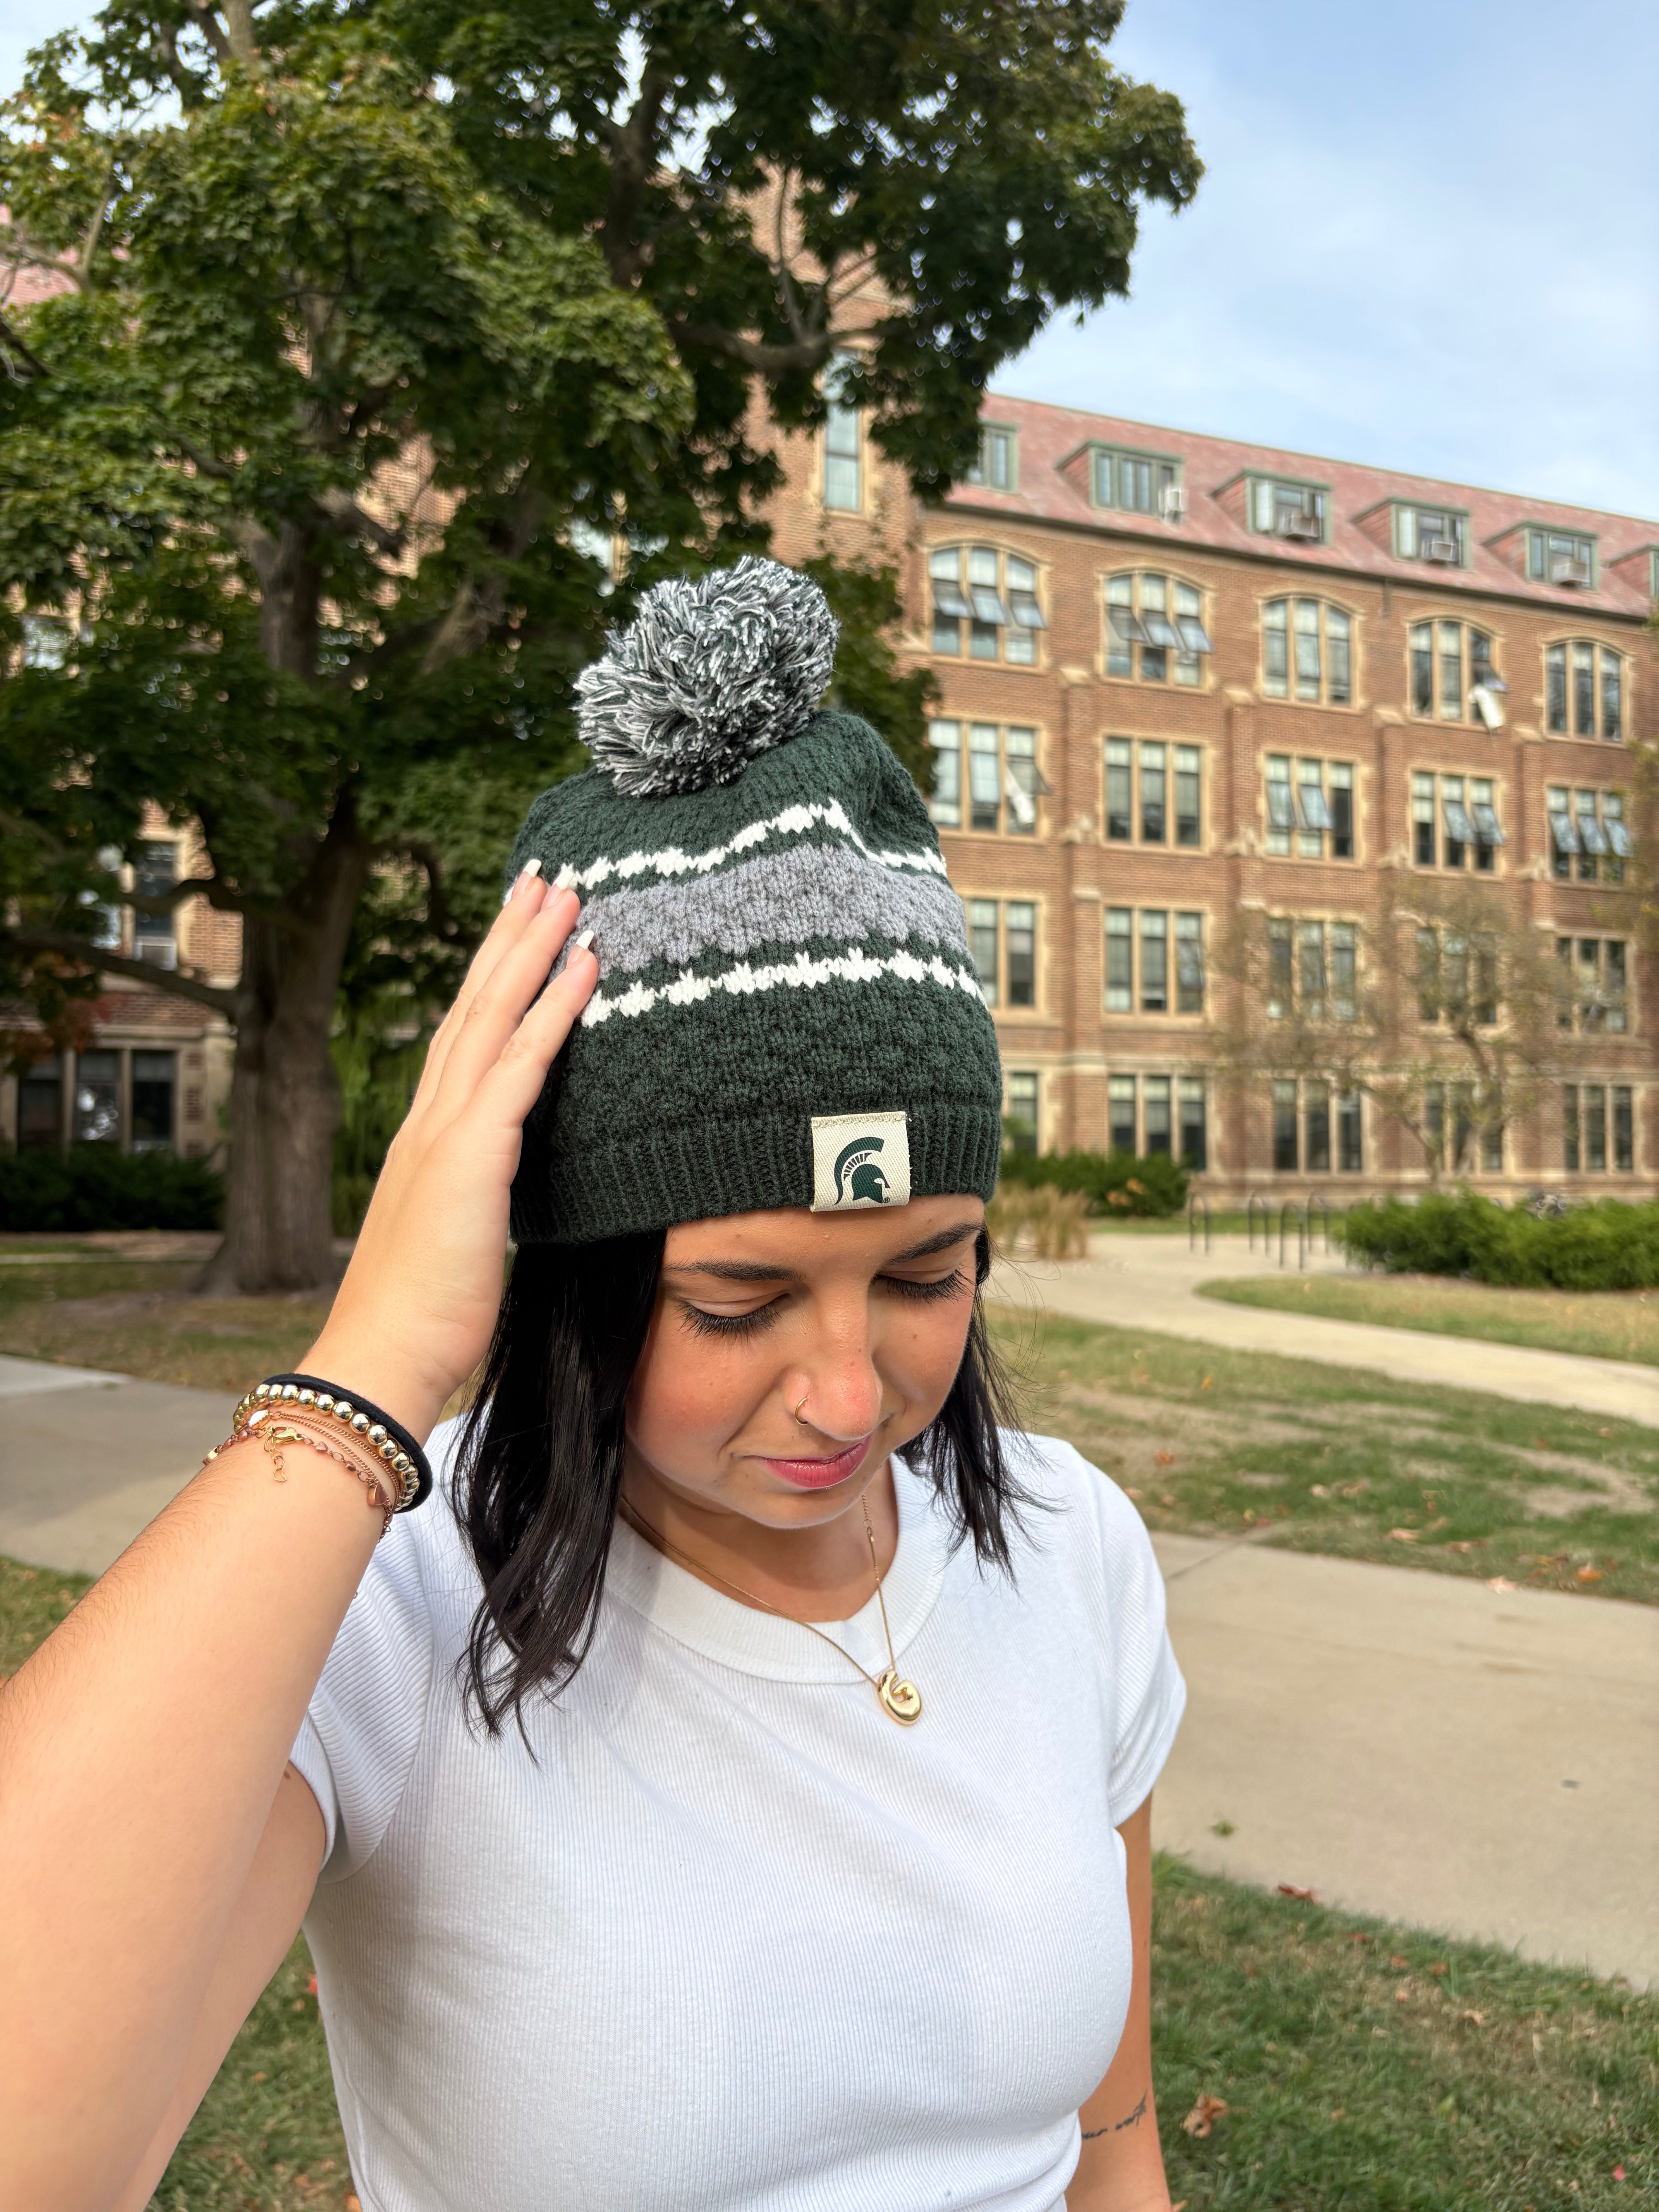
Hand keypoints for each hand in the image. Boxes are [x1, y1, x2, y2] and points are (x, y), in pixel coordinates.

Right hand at [301, 867, 595, 1439]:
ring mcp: (447, 1131)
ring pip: (493, 1016)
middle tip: (544, 878)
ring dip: (532, 949)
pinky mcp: (470, 1154)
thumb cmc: (423, 1317)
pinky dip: (554, 1011)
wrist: (382, 1356)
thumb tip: (500, 1199)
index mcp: (428, 1139)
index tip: (519, 930)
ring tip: (567, 895)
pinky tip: (583, 966)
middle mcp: (431, 1119)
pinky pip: (522, 1065)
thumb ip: (477, 1203)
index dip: (492, 979)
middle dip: (509, 937)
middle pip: (474, 1005)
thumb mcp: (459, 1241)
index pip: (464, 1038)